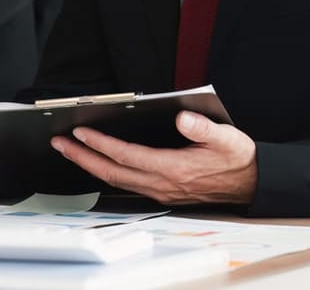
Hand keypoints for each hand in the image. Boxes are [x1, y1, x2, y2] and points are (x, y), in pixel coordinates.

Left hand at [50, 111, 256, 204]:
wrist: (250, 184)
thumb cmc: (237, 159)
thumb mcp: (228, 138)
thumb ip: (204, 128)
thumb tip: (183, 117)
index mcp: (174, 168)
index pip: (127, 156)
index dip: (101, 145)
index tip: (80, 133)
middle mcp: (161, 183)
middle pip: (111, 172)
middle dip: (82, 157)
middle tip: (58, 143)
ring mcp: (159, 191)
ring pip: (114, 181)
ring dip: (89, 165)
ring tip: (68, 150)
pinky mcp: (160, 192)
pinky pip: (125, 184)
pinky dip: (105, 172)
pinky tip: (94, 162)